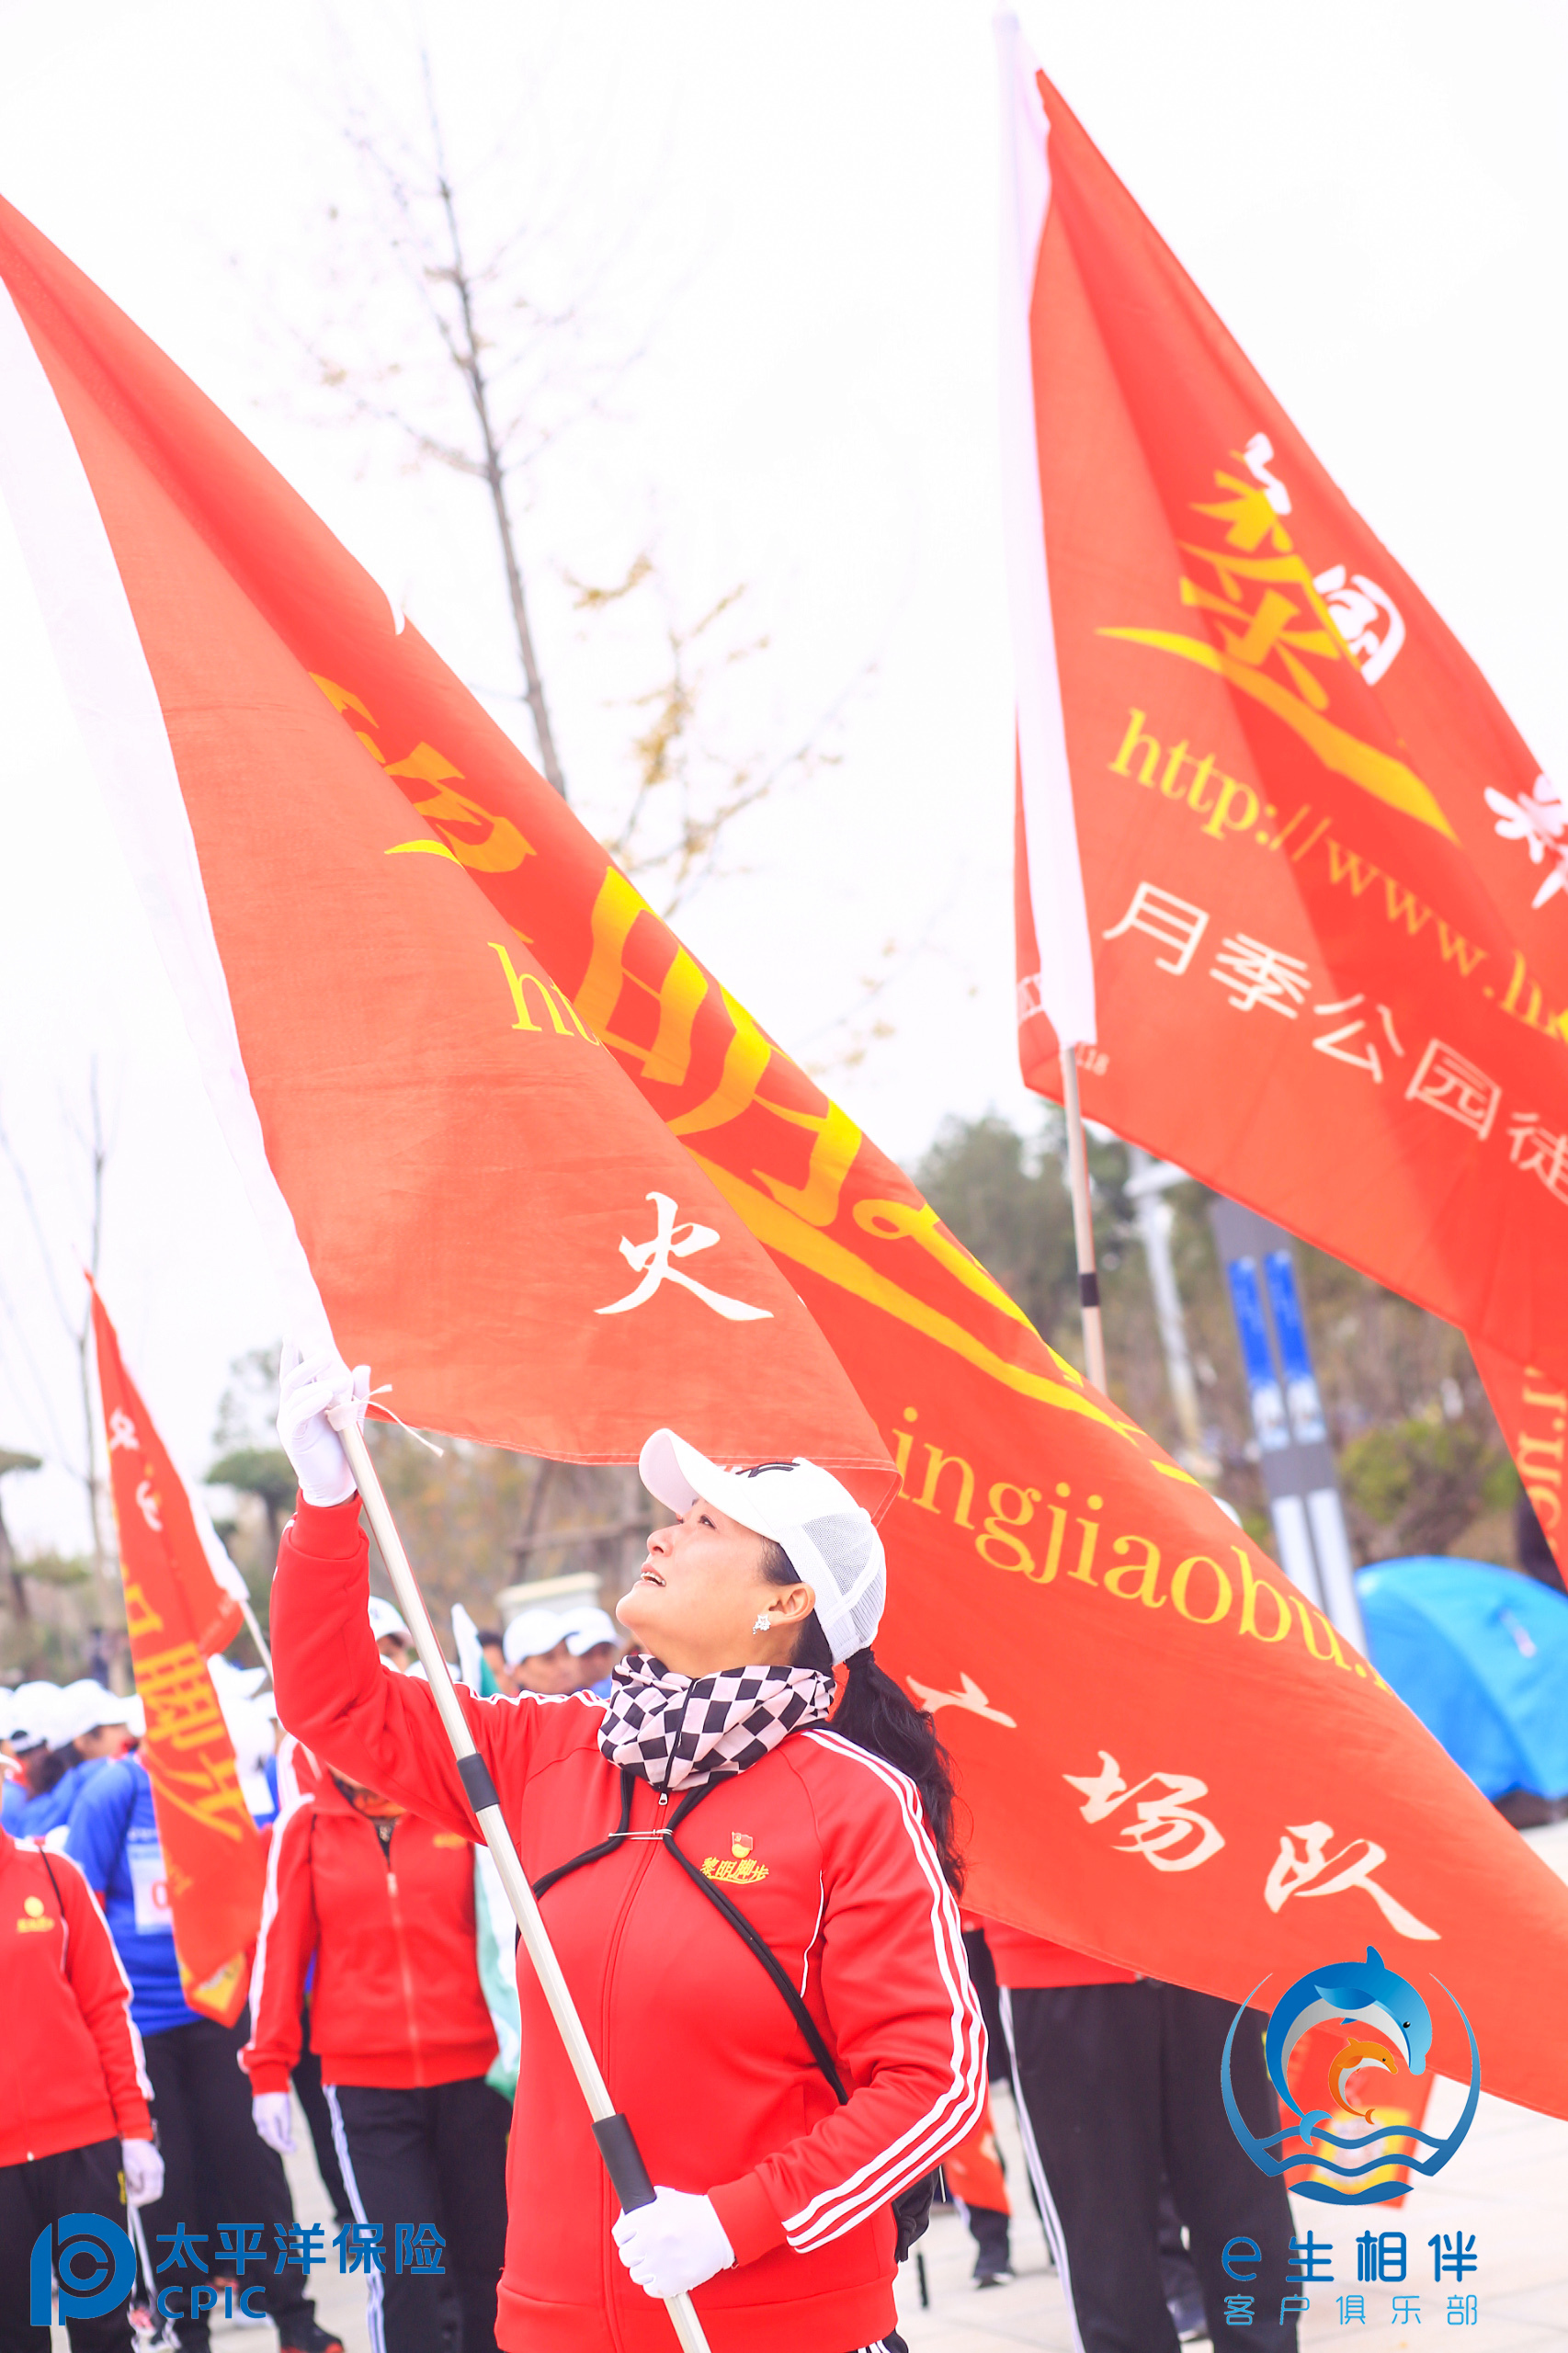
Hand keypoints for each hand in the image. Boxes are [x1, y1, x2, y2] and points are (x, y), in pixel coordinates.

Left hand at [122, 2137, 163, 2206]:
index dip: (140, 2200)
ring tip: (133, 2190)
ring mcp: (160, 2168)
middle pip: (156, 2193)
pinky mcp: (158, 2167)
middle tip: (133, 2199)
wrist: (136, 2138)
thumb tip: (136, 2196)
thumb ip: (135, 2184)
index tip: (131, 2202)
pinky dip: (147, 2187)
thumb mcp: (129, 2170)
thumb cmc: (130, 2154)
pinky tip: (137, 2183)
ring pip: (156, 2188)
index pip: (150, 2193)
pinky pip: (155, 2182)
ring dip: (145, 2193)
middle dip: (144, 2199)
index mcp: (151, 2171)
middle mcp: (159, 2170)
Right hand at [251, 2091, 295, 2155]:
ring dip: (276, 2139)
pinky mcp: (257, 2114)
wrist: (268, 2081)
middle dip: (281, 2145)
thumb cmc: (279, 2097)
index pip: (276, 2141)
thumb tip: (285, 2141)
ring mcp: (257, 2119)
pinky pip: (264, 2128)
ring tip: (287, 2142)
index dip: (284, 2148)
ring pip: (266, 2134)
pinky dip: (271, 2132)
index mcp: (267, 2123)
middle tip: (292, 2148)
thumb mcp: (285, 2112)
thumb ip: (285, 2128)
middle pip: (270, 2139)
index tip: (294, 2151)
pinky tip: (278, 2132)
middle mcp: (260, 2123)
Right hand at [277, 1343, 368, 1507]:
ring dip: (318, 1385)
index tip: (291, 1333)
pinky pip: (297, 1416)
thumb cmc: (342, 1448)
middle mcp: (290, 1412)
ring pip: (295, 1396)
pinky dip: (310, 1403)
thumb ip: (356, 1393)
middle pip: (292, 1380)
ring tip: (340, 1383)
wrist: (337, 1483)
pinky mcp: (294, 1439)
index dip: (290, 1355)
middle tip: (327, 1354)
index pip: (292, 1375)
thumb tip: (363, 1367)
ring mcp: (289, 1425)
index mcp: (301, 1404)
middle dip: (308, 1365)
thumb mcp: (352, 1416)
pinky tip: (325, 1397)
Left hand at [612, 2187, 734, 2299]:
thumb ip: (645, 2205)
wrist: (723, 2228)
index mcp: (647, 2218)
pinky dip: (657, 2284)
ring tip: (660, 2261)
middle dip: (636, 2253)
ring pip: (637, 2275)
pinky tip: (666, 2272)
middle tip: (648, 2250)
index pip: (619, 2234)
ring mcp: (660, 2263)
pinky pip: (651, 2289)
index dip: (626, 2236)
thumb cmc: (696, 2213)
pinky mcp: (671, 2282)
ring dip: (646, 2269)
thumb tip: (626, 2215)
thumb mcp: (667, 2198)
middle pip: (626, 2256)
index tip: (633, 2238)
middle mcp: (651, 2240)